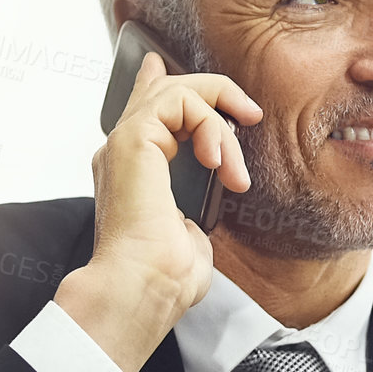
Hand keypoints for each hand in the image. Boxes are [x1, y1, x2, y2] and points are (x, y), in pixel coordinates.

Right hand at [54, 52, 261, 371]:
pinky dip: (210, 125)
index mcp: (132, 173)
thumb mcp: (190, 235)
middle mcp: (122, 153)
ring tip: (233, 170)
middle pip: (165, 90)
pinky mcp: (133, 139)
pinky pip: (180, 102)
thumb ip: (194, 212)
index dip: (167, 83)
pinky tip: (220, 162)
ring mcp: (124, 143)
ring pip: (177, 91)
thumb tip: (202, 211)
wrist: (141, 289)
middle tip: (250, 115)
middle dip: (214, 92)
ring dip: (220, 124)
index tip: (196, 82)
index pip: (146, 111)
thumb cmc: (162, 278)